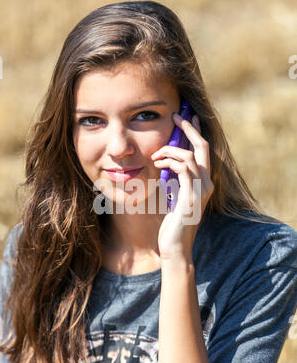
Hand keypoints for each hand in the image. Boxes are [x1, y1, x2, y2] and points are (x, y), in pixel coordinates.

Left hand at [151, 113, 213, 260]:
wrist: (174, 247)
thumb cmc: (171, 224)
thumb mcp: (173, 197)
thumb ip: (173, 180)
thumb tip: (162, 163)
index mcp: (203, 183)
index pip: (203, 151)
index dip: (196, 132)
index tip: (187, 118)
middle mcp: (206, 184)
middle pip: (202, 146)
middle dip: (189, 128)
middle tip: (176, 116)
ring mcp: (201, 190)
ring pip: (190, 155)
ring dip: (170, 150)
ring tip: (155, 155)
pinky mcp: (191, 196)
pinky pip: (183, 169)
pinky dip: (170, 162)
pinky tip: (157, 164)